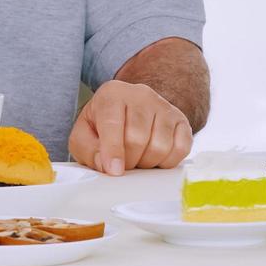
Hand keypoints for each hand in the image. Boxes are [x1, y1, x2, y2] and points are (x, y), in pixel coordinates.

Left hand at [68, 80, 192, 175]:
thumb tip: (107, 166)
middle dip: (128, 160)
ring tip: (137, 158)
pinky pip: (180, 149)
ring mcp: (164, 106)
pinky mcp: (181, 120)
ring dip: (147, 163)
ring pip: (160, 146)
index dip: (113, 150)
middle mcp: (141, 95)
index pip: (113, 123)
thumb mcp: (83, 135)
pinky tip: (154, 157)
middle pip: (138, 138)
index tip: (114, 171)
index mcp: (112, 94)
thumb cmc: (102, 125)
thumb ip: (88, 150)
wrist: (128, 112)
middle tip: (122, 164)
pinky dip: (167, 161)